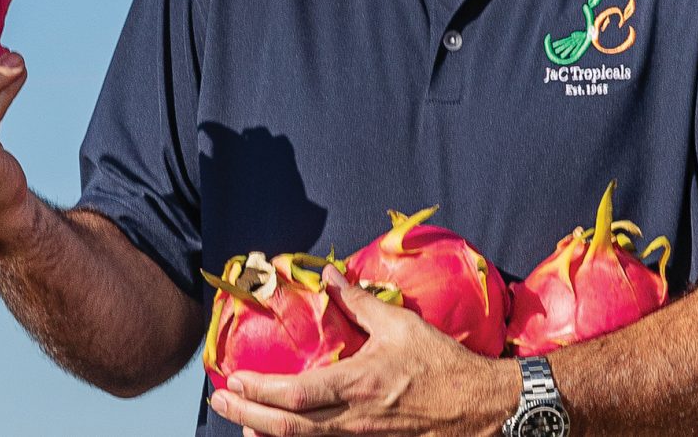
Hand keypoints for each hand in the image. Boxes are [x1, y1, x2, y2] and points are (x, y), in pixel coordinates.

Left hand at [208, 268, 519, 436]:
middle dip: (246, 413)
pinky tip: (275, 431)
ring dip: (264, 431)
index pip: (294, 394)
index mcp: (358, 384)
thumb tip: (331, 275)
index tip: (232, 377)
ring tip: (240, 418)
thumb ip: (359, 302)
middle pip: (286, 427)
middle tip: (219, 398)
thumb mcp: (401, 324)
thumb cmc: (441, 363)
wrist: (478, 406)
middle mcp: (352, 418)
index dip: (258, 389)